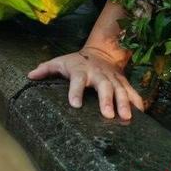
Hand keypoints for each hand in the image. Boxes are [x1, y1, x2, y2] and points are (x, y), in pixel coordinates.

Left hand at [27, 46, 144, 119]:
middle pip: (103, 86)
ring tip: (126, 118)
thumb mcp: (59, 62)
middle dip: (107, 100)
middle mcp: (98, 74)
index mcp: (81, 70)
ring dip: (124, 103)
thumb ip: (45, 69)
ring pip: (120, 90)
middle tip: (108, 115)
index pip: (77, 80)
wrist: (99, 52)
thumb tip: (30, 76)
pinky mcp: (123, 82)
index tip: (75, 105)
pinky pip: (132, 91)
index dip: (76, 92)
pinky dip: (137, 101)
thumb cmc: (75, 62)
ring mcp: (112, 78)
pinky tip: (140, 114)